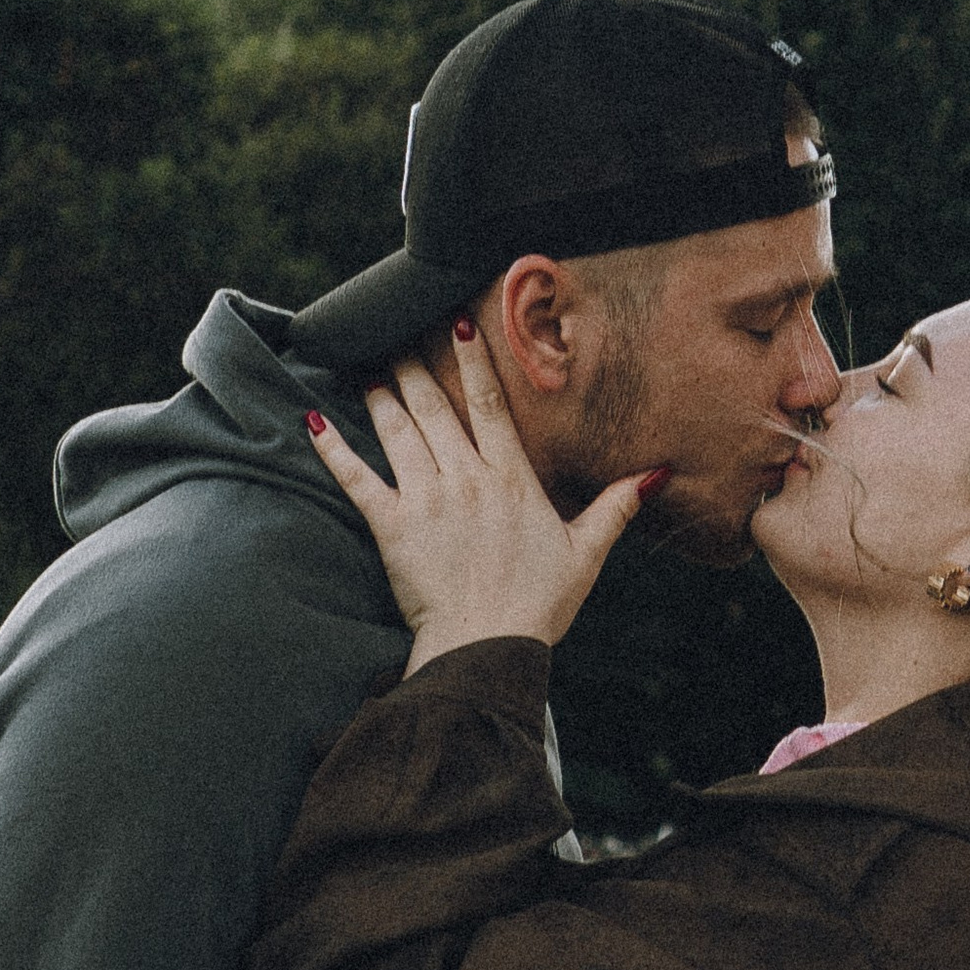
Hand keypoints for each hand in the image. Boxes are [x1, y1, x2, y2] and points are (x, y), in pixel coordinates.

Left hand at [305, 326, 655, 668]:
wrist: (488, 644)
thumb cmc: (538, 604)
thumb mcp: (586, 553)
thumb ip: (615, 507)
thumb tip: (655, 473)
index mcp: (511, 479)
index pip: (491, 405)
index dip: (474, 362)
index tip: (459, 325)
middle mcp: (467, 478)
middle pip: (436, 408)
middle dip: (414, 366)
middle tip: (396, 334)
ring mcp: (426, 499)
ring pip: (398, 431)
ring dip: (380, 395)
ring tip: (367, 368)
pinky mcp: (392, 527)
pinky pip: (357, 479)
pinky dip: (334, 448)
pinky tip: (314, 420)